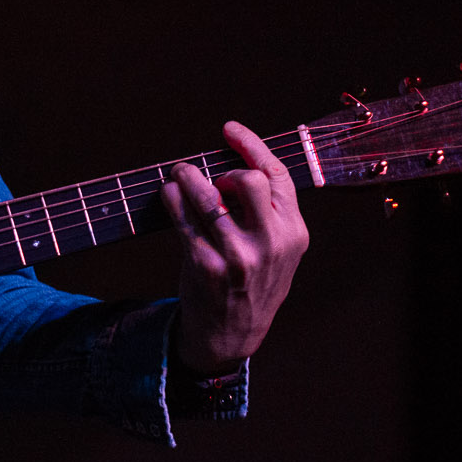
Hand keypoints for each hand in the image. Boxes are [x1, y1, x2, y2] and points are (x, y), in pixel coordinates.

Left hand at [160, 121, 310, 373]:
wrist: (233, 333)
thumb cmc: (251, 281)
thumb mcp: (276, 249)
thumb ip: (266, 212)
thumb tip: (230, 164)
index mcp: (294, 233)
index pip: (278, 176)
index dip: (251, 145)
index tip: (228, 128)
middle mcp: (271, 243)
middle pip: (249, 181)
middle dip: (220, 168)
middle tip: (198, 170)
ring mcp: (239, 256)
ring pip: (209, 196)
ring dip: (187, 177)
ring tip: (177, 175)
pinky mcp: (207, 266)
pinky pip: (183, 219)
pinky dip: (171, 199)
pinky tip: (167, 195)